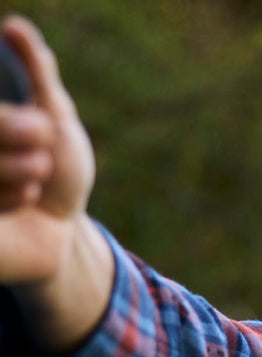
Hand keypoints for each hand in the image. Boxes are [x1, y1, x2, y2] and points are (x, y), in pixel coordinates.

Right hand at [0, 15, 112, 356]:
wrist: (62, 233)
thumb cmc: (57, 171)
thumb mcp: (54, 117)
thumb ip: (37, 73)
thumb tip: (15, 27)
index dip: (8, 123)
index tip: (44, 127)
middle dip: (11, 132)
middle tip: (44, 144)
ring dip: (14, 169)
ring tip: (37, 177)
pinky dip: (10, 197)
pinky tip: (28, 200)